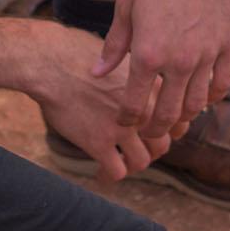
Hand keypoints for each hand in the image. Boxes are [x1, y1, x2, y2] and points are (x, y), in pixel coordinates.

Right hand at [29, 21, 181, 180]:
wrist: (52, 64)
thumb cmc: (79, 55)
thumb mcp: (123, 59)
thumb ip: (139, 78)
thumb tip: (142, 90)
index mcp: (153, 89)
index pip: (177, 124)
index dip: (165, 132)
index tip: (152, 134)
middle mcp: (145, 111)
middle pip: (162, 145)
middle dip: (149, 151)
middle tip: (133, 150)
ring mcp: (123, 129)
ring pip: (141, 162)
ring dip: (130, 164)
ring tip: (117, 162)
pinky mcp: (100, 143)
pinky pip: (116, 172)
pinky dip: (109, 175)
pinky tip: (100, 172)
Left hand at [95, 0, 229, 134]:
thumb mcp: (126, 7)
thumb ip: (114, 46)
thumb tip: (98, 73)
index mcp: (148, 54)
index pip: (135, 104)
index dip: (127, 120)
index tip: (124, 123)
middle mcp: (178, 61)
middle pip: (168, 114)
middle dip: (156, 129)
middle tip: (149, 133)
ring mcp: (206, 55)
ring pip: (196, 104)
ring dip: (184, 118)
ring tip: (175, 118)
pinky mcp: (226, 44)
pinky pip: (221, 83)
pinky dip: (211, 97)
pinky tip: (202, 98)